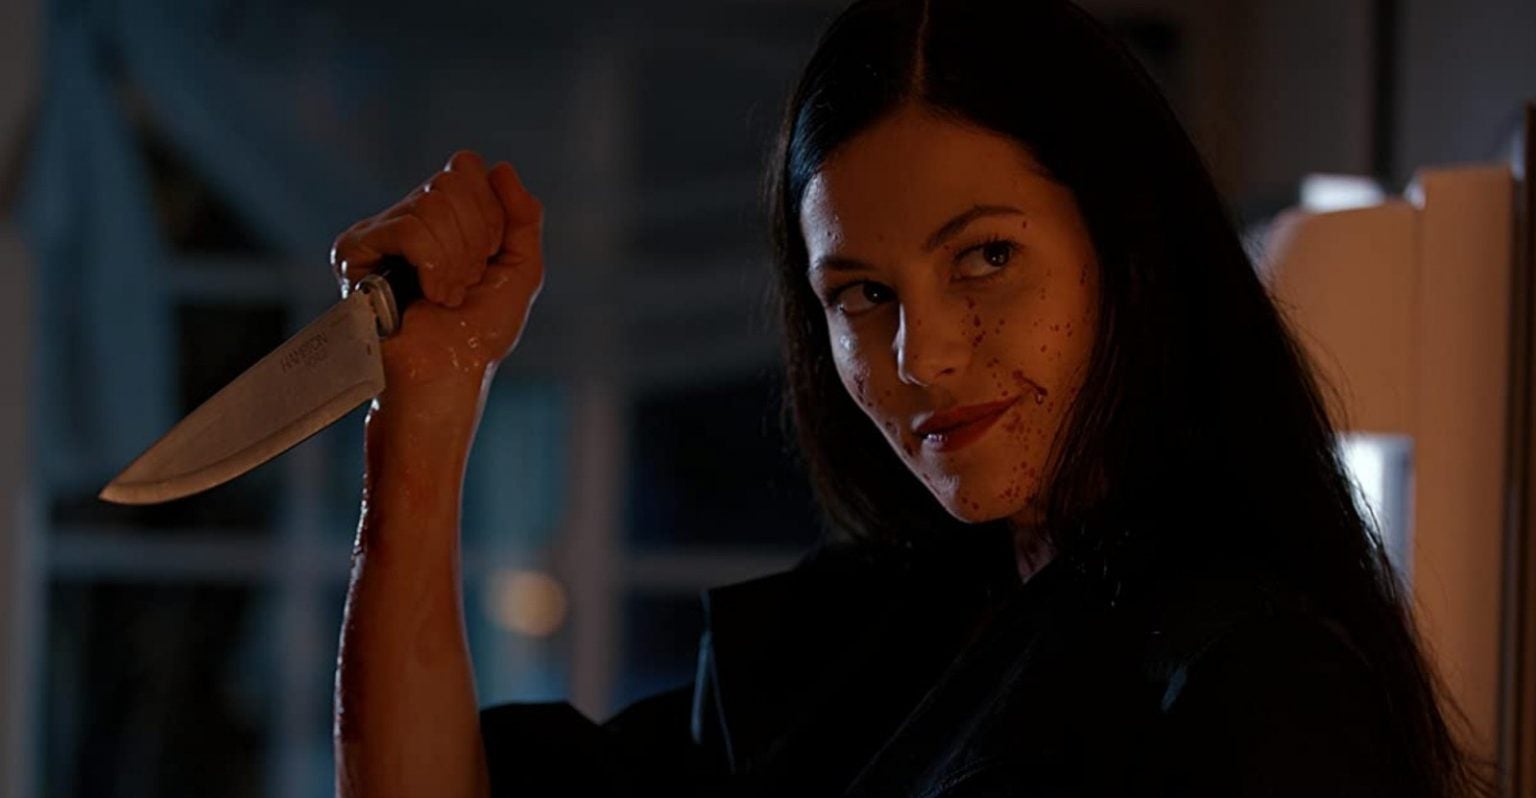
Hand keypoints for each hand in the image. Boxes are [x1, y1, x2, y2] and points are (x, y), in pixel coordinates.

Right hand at [330, 150, 544, 393]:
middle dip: (474, 240)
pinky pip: (409, 229)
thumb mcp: (520, 268)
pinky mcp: (354, 250)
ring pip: (431, 204)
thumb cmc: (480, 333)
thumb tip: (500, 167)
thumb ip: (523, 216)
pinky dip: (432, 266)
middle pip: (451, 181)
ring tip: (446, 295)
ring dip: (455, 260)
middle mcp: (406, 215)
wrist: (448, 374)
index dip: (489, 214)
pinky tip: (427, 296)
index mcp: (443, 213)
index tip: (487, 259)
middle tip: (465, 283)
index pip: (466, 167)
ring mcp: (378, 231)